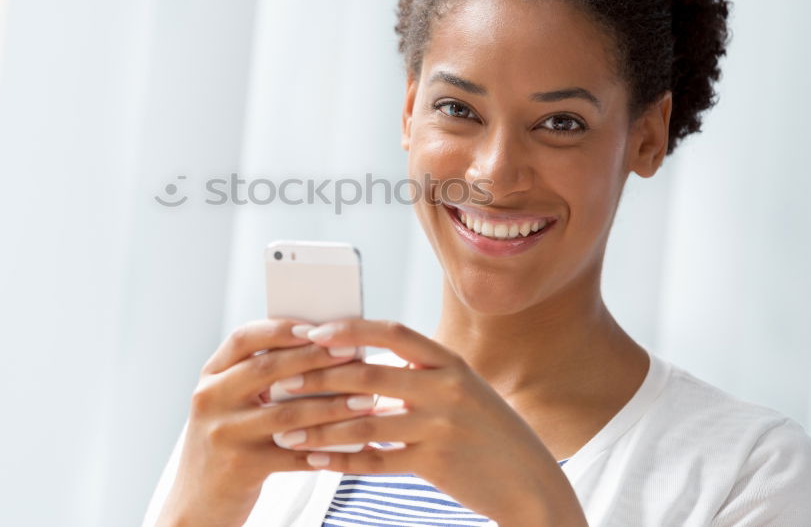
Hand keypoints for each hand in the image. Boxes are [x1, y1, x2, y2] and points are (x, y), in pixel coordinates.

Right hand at [155, 318, 379, 526]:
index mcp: (211, 376)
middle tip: (353, 354)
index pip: (244, 338)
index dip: (281, 329)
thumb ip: (259, 375)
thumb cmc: (228, 441)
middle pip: (267, 369)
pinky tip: (353, 445)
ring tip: (366, 400)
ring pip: (287, 413)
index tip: (318, 326)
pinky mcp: (241, 467)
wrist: (197, 501)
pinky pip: (292, 454)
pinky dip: (325, 448)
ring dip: (332, 406)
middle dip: (315, 358)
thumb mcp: (229, 402)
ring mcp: (224, 434)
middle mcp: (211, 400)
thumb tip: (322, 347)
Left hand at [271, 317, 587, 525]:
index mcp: (449, 362)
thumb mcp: (461, 390)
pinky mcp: (435, 463)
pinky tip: (314, 461)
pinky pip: (376, 460)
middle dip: (318, 379)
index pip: (392, 331)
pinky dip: (341, 461)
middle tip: (280, 384)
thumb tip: (357, 365)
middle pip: (368, 375)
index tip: (312, 333)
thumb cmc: (486, 431)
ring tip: (284, 430)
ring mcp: (441, 425)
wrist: (530, 481)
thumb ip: (417, 376)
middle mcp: (445, 387)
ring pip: (363, 422)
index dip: (350, 329)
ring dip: (318, 428)